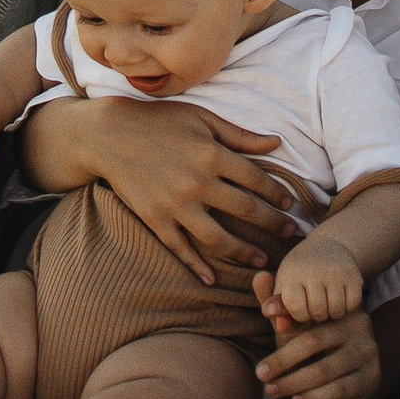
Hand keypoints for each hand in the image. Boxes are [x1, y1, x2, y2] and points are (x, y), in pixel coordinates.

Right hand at [25, 96, 313, 287]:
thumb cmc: (159, 121)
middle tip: (290, 234)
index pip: (257, 179)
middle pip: (245, 210)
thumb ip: (239, 135)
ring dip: (243, 252)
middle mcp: (198, 183)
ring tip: (260, 261)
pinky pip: (180, 249)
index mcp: (212, 154)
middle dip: (272, 224)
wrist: (109, 135)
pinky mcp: (155, 220)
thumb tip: (277, 142)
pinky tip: (212, 279)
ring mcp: (175, 205)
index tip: (289, 203)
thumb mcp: (202, 118)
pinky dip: (196, 267)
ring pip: (218, 238)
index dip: (277, 193)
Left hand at [252, 271, 383, 398]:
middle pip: (314, 341)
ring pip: (325, 369)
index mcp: (340, 308)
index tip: (260, 348)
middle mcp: (360, 326)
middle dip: (282, 361)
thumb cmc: (315, 352)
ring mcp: (368, 353)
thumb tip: (259, 276)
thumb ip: (280, 309)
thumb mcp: (296, 330)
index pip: (308, 314)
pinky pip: (339, 389)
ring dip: (293, 383)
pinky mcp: (371, 378)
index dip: (282, 325)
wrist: (348, 386)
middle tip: (260, 375)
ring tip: (271, 390)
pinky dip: (314, 397)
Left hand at [268, 229, 364, 324]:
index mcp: (292, 274)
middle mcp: (314, 270)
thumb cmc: (299, 276)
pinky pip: (353, 304)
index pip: (296, 308)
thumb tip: (280, 328)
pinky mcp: (354, 275)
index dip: (299, 314)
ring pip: (337, 310)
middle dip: (316, 316)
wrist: (326, 247)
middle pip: (318, 311)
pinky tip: (340, 299)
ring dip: (332, 313)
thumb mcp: (284, 287)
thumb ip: (278, 310)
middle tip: (315, 307)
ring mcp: (336, 272)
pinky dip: (347, 307)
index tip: (300, 308)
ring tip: (326, 304)